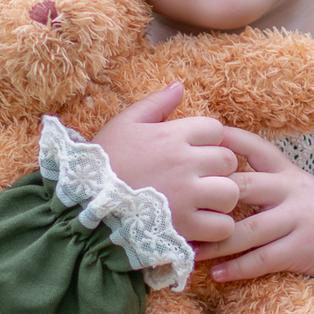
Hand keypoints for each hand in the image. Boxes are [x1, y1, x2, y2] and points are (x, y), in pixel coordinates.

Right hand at [93, 83, 239, 242]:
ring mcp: (187, 195)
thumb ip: (155, 103)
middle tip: (200, 179)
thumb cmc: (102, 164)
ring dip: (221, 198)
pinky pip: (222, 226)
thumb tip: (180, 86)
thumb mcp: (124, 124)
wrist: (82, 206)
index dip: (208, 142)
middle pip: (228, 160)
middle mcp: (184, 162)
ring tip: (203, 203)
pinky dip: (216, 227)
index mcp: (172, 135)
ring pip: (231, 192)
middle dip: (218, 169)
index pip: (216, 130)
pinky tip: (200, 225)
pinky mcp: (185, 226)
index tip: (194, 154)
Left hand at [194, 129, 313, 281]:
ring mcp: (298, 220)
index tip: (195, 142)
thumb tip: (216, 173)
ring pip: (249, 229)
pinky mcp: (301, 249)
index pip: (255, 147)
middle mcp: (292, 191)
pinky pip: (262, 259)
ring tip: (191, 251)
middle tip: (178, 209)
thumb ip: (263, 179)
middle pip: (244, 187)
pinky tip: (215, 273)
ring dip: (216, 242)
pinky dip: (237, 268)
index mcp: (287, 172)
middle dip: (210, 199)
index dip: (226, 141)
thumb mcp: (294, 186)